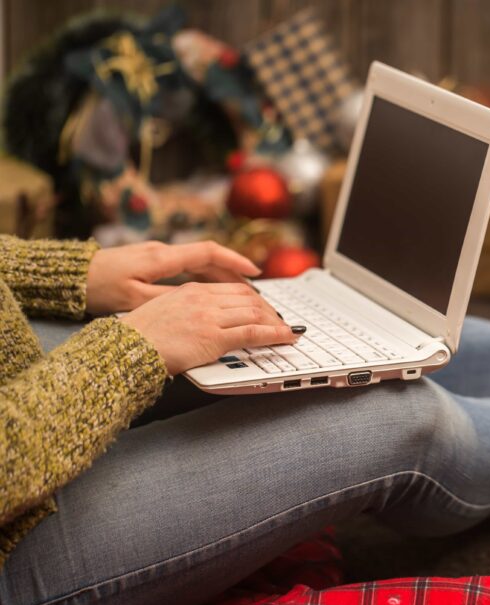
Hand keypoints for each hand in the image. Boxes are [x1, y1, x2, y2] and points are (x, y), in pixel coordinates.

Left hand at [86, 241, 260, 313]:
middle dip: (233, 271)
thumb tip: (200, 300)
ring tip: (240, 292)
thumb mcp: (134, 299)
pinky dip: (203, 277)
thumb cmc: (97, 287)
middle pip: (208, 257)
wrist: (68, 276)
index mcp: (162, 257)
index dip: (234, 261)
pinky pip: (185, 267)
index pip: (208, 252)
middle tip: (254, 289)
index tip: (254, 272)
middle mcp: (162, 251)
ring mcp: (156, 255)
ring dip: (220, 274)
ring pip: (197, 262)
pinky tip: (210, 290)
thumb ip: (169, 298)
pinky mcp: (149, 263)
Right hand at [120, 282, 301, 375]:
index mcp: (191, 290)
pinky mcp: (214, 337)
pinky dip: (274, 334)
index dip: (255, 299)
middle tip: (280, 320)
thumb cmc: (139, 337)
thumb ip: (187, 310)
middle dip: (268, 309)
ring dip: (275, 322)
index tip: (264, 306)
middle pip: (248, 298)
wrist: (126, 349)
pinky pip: (253, 332)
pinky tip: (286, 336)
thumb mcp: (163, 311)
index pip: (233, 289)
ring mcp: (209, 317)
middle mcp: (203, 299)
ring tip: (287, 330)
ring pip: (255, 313)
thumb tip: (203, 319)